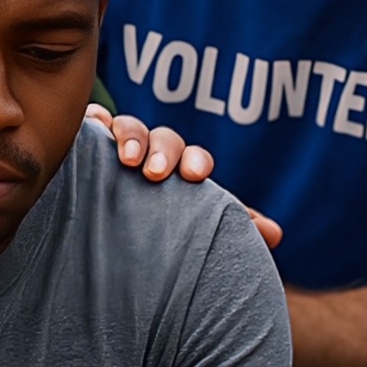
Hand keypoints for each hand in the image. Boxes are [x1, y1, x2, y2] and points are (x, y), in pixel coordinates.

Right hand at [84, 106, 281, 247]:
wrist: (125, 245)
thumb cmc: (168, 232)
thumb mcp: (200, 232)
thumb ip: (234, 229)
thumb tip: (275, 233)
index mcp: (183, 170)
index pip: (194, 157)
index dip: (196, 160)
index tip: (195, 175)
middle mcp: (155, 153)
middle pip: (164, 138)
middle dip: (163, 150)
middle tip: (155, 172)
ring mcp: (123, 146)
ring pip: (131, 128)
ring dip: (131, 137)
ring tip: (127, 160)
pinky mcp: (92, 147)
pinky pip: (95, 124)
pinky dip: (96, 121)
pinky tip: (94, 126)